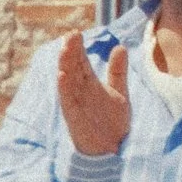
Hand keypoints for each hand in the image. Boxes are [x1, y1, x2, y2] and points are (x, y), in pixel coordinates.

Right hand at [56, 32, 130, 156]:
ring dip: (65, 65)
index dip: (78, 49)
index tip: (76, 33)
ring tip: (64, 50)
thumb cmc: (113, 121)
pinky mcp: (74, 116)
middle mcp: (80, 91)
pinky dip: (64, 88)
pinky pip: (67, 100)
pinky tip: (61, 75)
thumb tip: (120, 47)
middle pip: (73, 68)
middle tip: (70, 35)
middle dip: (71, 52)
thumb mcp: (119, 92)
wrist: (113, 149)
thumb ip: (118, 71)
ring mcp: (76, 103)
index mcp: (90, 84)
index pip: (81, 62)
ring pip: (68, 81)